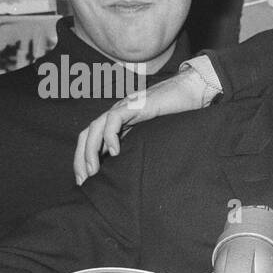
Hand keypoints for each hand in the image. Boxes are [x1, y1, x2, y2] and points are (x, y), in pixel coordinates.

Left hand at [74, 67, 212, 183]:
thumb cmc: (178, 113)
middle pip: (86, 134)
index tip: (85, 181)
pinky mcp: (135, 105)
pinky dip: (110, 136)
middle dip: (80, 159)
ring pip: (95, 127)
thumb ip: (139, 145)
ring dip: (90, 151)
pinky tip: (115, 152)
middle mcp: (117, 114)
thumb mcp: (154, 135)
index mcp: (119, 122)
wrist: (192, 90)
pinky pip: (114, 119)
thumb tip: (130, 169)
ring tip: (94, 171)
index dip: (84, 159)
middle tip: (83, 181)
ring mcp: (124, 108)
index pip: (91, 139)